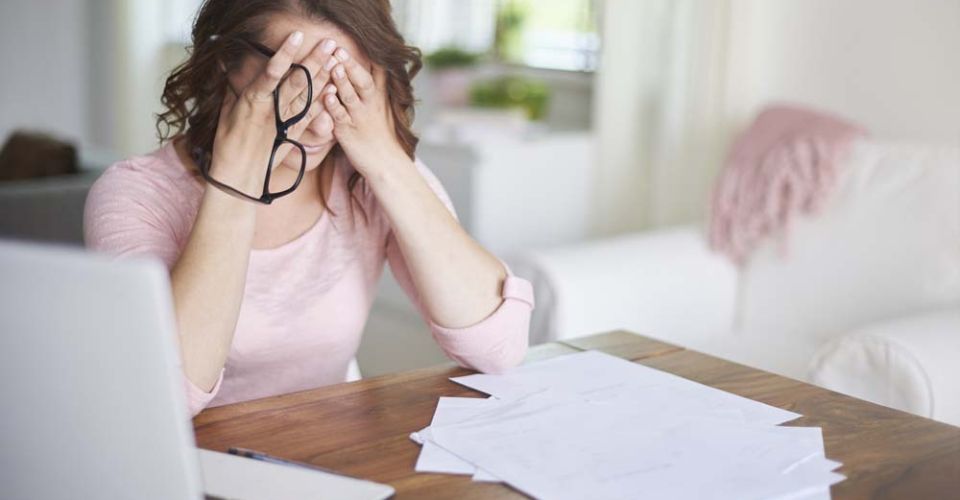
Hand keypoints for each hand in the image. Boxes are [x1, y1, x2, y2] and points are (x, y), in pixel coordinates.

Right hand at [209, 32, 337, 194]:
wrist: (238, 176)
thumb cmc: (228, 144)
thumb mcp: (226, 113)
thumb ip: (232, 90)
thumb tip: (227, 66)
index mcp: (253, 100)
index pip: (272, 72)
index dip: (286, 53)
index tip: (298, 36)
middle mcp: (271, 109)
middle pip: (297, 81)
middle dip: (314, 60)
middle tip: (330, 43)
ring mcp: (284, 122)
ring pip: (307, 96)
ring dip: (323, 77)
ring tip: (337, 60)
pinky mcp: (292, 134)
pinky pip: (310, 116)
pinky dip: (322, 102)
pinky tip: (333, 89)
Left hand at [322, 47, 408, 176]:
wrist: (386, 162)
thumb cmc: (380, 132)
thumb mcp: (383, 105)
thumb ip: (376, 84)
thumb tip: (375, 61)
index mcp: (378, 96)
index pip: (375, 72)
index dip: (366, 56)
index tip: (359, 40)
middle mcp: (370, 105)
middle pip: (362, 81)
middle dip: (351, 65)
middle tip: (339, 49)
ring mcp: (359, 118)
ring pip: (350, 97)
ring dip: (342, 81)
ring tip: (334, 66)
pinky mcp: (347, 132)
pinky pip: (339, 117)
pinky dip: (333, 106)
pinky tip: (326, 96)